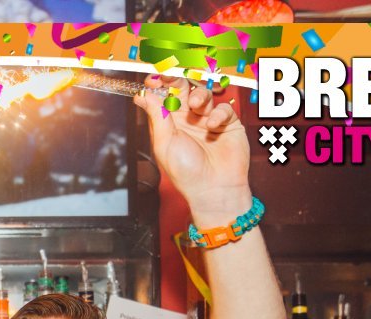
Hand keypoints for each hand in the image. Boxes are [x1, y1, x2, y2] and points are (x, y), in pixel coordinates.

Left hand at [134, 76, 251, 225]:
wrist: (215, 189)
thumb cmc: (186, 172)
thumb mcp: (165, 143)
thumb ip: (157, 116)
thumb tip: (142, 96)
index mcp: (169, 124)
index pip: (163, 97)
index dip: (159, 85)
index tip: (155, 77)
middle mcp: (188, 120)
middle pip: (183, 90)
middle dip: (178, 81)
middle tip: (174, 77)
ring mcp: (208, 120)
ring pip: (203, 94)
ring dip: (199, 95)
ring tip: (196, 106)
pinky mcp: (228, 124)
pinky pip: (223, 108)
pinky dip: (219, 113)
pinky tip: (214, 126)